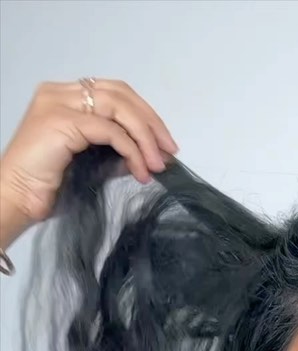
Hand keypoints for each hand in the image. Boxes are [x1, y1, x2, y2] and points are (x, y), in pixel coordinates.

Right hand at [0, 79, 177, 226]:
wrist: (16, 200)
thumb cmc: (46, 189)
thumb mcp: (89, 166)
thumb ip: (114, 155)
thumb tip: (146, 156)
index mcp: (64, 97)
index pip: (114, 93)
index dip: (144, 115)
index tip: (164, 144)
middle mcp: (60, 93)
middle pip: (120, 93)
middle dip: (151, 122)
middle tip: (169, 151)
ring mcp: (59, 103)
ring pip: (118, 107)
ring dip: (144, 136)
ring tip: (158, 164)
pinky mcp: (61, 121)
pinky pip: (109, 130)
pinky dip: (131, 150)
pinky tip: (139, 170)